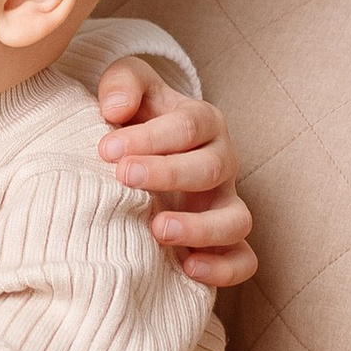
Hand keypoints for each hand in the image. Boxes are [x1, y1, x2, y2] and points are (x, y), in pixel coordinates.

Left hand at [95, 57, 258, 291]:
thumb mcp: (127, 87)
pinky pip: (243, 260)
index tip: (107, 150)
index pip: (187, 126)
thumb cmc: (134, 118)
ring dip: (199, 228)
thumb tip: (116, 109)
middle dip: (168, 173)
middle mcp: (223, 162)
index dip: (149, 137)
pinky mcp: (224, 242)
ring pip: (236, 220)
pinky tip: (188, 267)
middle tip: (124, 176)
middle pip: (211, 169)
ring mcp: (226, 204)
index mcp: (203, 122)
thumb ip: (122, 83)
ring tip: (157, 230)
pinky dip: (223, 268)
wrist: (139, 155)